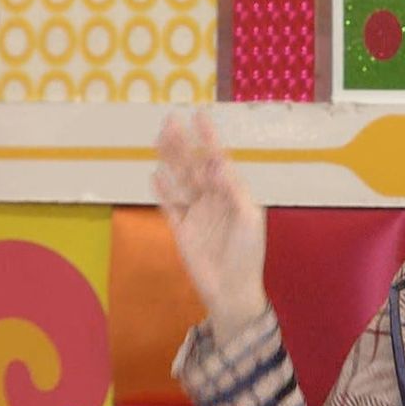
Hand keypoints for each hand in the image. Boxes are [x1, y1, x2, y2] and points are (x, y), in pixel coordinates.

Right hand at [154, 110, 266, 342]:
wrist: (232, 290)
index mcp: (233, 193)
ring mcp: (196, 213)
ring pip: (179, 180)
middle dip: (183, 143)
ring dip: (170, 160)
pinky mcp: (181, 230)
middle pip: (194, 165)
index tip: (200, 115)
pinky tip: (155, 174)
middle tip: (170, 120)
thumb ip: (234, 189)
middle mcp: (213, 199)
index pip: (218, 159)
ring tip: (160, 138)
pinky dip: (162, 191)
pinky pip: (169, 206)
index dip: (209, 137)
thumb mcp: (249, 218)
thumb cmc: (248, 254)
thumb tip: (216, 162)